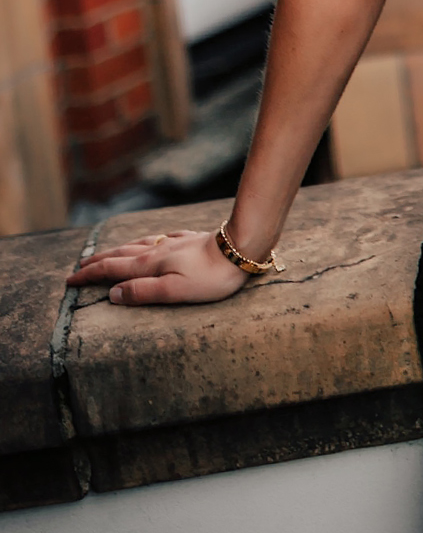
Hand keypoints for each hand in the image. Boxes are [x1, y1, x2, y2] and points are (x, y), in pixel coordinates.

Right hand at [66, 229, 248, 305]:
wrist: (242, 248)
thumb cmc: (211, 277)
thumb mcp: (174, 291)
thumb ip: (142, 292)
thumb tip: (112, 294)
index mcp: (150, 264)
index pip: (112, 270)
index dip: (90, 275)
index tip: (70, 279)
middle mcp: (158, 250)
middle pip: (120, 254)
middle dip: (98, 261)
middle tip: (80, 265)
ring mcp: (173, 242)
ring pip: (137, 244)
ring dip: (117, 250)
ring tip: (106, 253)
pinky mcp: (189, 239)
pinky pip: (158, 239)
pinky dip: (144, 242)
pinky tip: (151, 241)